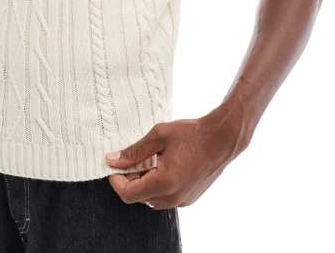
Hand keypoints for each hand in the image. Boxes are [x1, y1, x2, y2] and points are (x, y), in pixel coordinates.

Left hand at [104, 111, 242, 209]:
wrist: (222, 139)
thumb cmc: (191, 134)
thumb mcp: (158, 136)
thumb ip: (133, 151)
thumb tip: (112, 160)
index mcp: (164, 183)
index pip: (128, 194)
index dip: (116, 181)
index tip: (114, 166)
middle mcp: (173, 198)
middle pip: (139, 197)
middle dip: (130, 179)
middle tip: (134, 157)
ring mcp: (183, 200)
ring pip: (151, 198)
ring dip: (144, 182)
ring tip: (151, 158)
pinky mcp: (189, 198)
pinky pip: (165, 197)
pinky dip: (158, 184)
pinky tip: (163, 164)